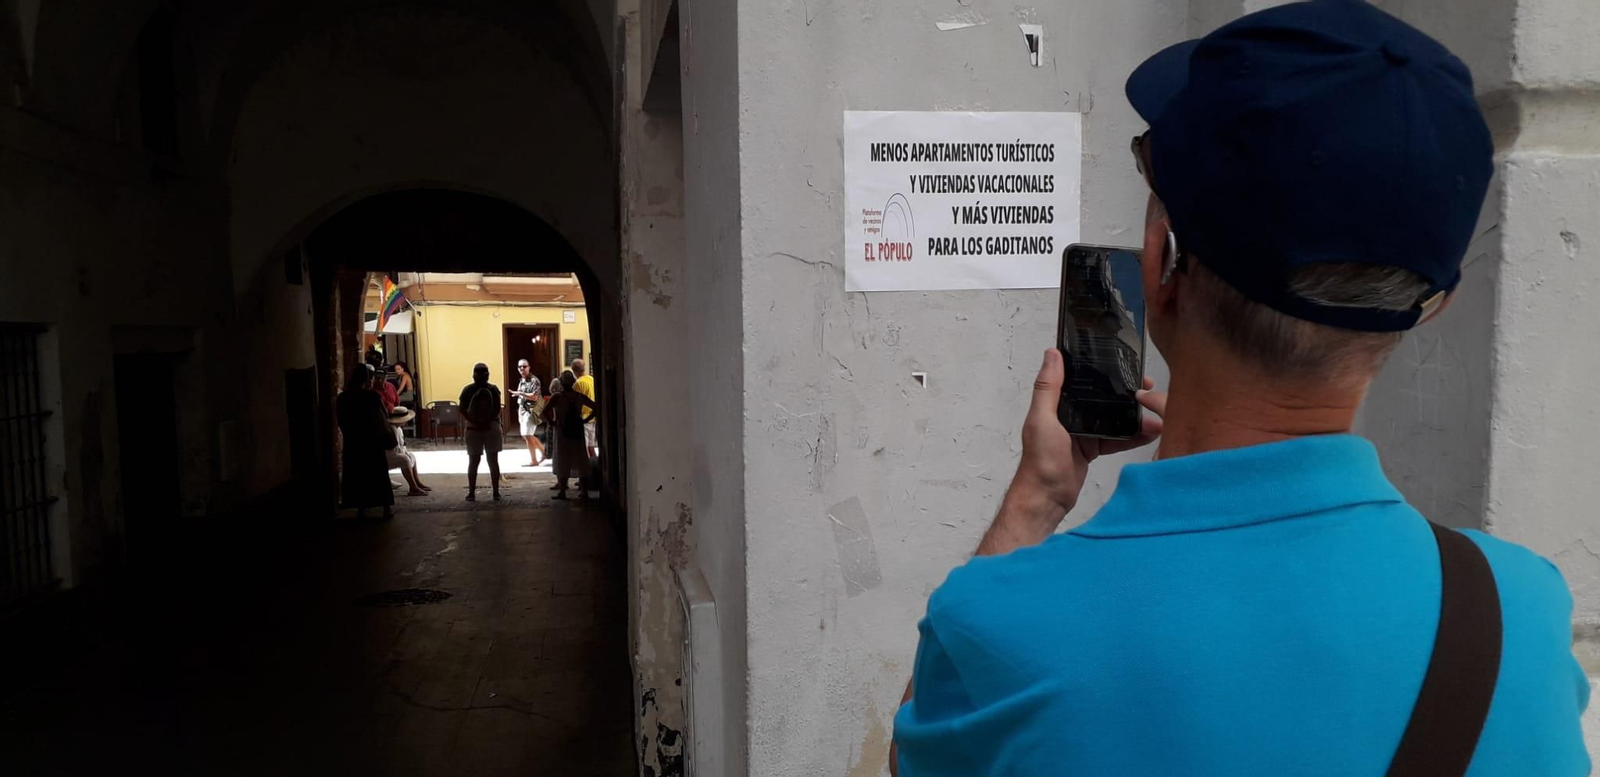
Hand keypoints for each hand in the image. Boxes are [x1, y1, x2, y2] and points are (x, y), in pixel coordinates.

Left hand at [985, 350, 1164, 549]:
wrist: (1046, 498)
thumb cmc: (1040, 461)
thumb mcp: (1042, 419)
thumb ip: (1048, 388)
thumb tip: (1052, 354)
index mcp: (1056, 404)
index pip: (1082, 380)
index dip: (1103, 371)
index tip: (1125, 364)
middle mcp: (1069, 415)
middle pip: (1102, 398)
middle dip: (1125, 393)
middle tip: (1149, 389)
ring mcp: (1082, 432)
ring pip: (1113, 418)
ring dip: (1133, 416)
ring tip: (1156, 413)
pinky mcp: (1093, 448)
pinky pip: (1116, 438)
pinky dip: (1132, 436)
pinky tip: (1150, 433)